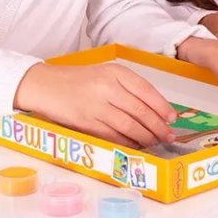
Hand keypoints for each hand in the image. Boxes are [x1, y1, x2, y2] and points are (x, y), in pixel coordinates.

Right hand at [12, 63, 177, 147]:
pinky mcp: (86, 123)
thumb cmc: (77, 81)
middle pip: (141, 111)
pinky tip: (135, 145)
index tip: (172, 118)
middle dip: (159, 127)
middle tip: (169, 136)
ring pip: (130, 126)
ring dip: (146, 137)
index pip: (147, 91)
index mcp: (115, 72)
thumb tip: (155, 109)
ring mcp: (97, 106)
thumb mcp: (105, 74)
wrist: (45, 85)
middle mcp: (107, 87)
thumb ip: (128, 87)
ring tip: (154, 142)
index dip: (162, 107)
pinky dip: (128, 143)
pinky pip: (114, 136)